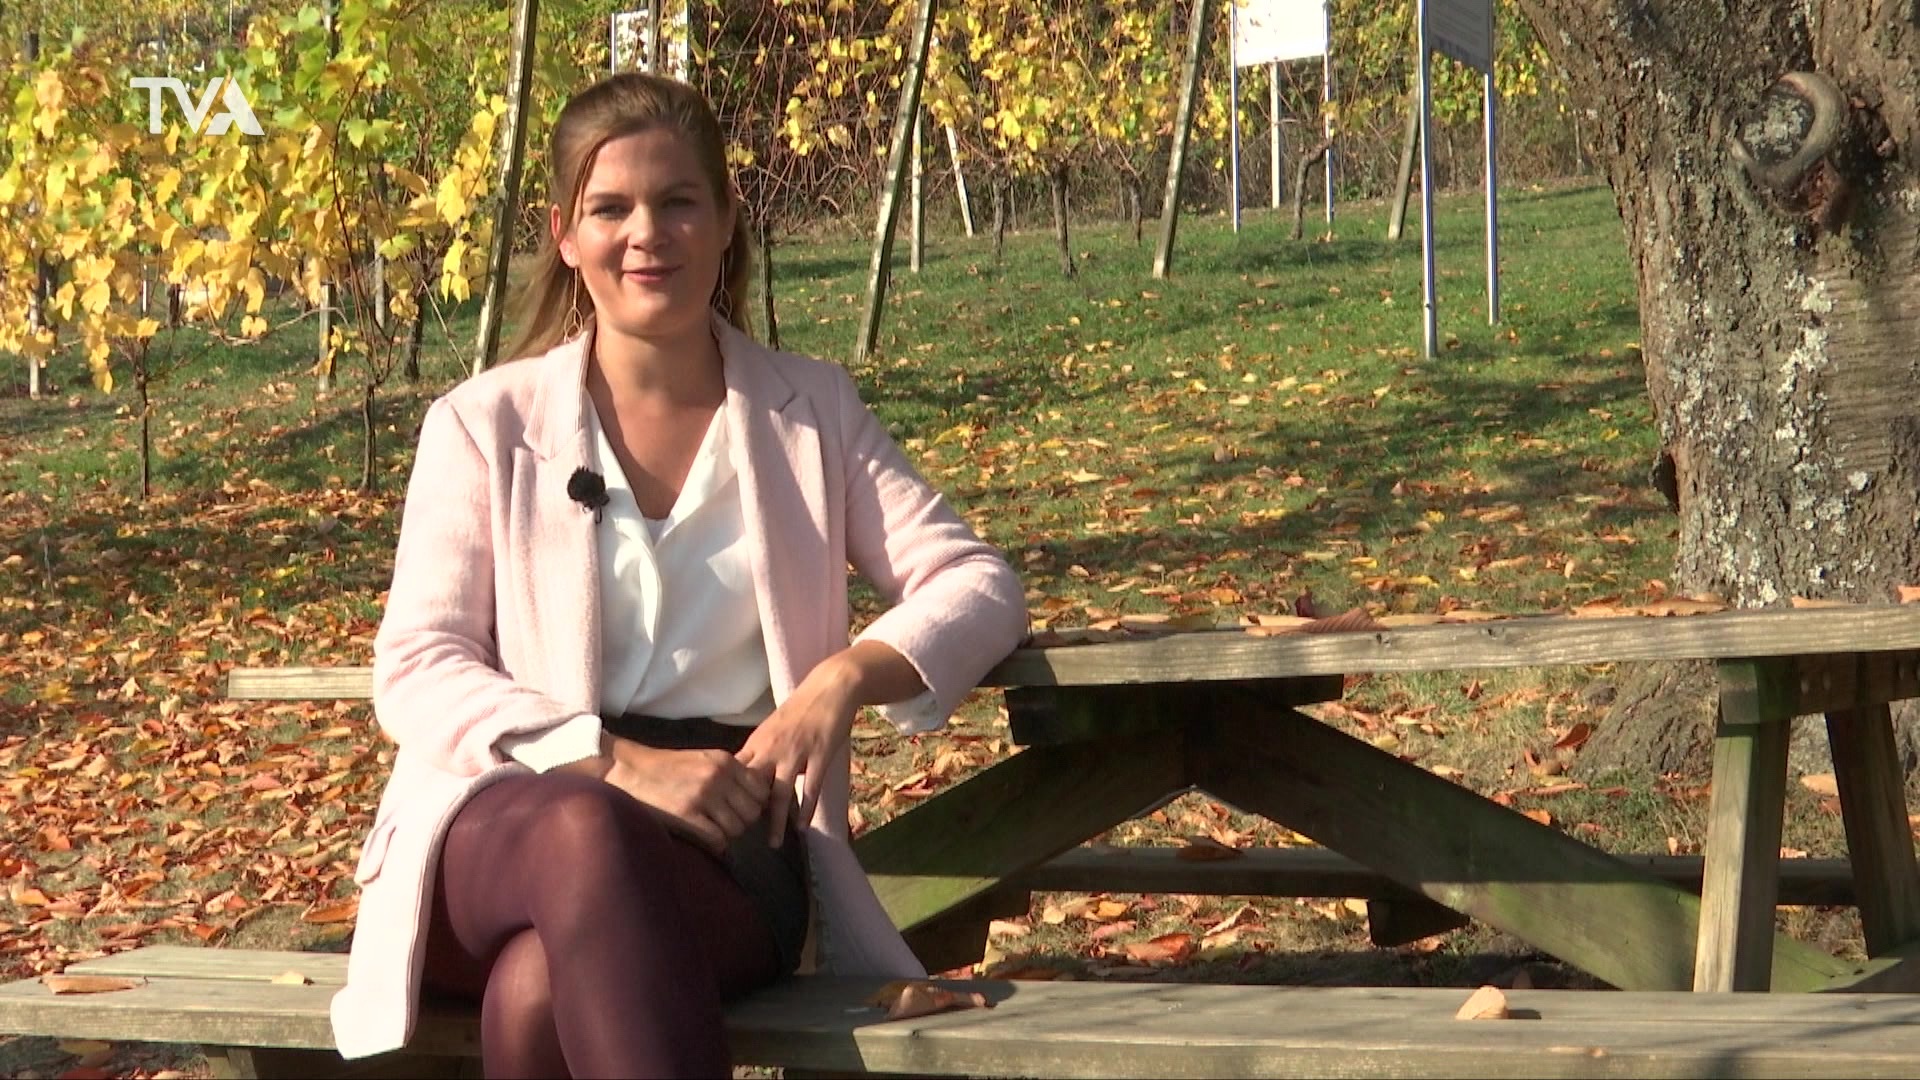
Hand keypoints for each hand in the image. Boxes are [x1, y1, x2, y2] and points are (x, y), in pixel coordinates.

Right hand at [560, 736, 770, 855]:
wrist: (629, 770)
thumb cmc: (667, 768)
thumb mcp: (703, 760)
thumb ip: (730, 774)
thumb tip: (757, 794)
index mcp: (725, 761)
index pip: (761, 790)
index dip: (756, 803)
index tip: (743, 809)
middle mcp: (718, 778)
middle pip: (752, 812)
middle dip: (744, 821)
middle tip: (727, 822)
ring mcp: (703, 797)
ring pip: (737, 828)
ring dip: (728, 834)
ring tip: (713, 830)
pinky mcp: (687, 816)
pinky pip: (717, 839)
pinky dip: (715, 844)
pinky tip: (705, 839)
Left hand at [736, 658, 861, 846]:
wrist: (829, 687)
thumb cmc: (800, 709)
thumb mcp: (771, 728)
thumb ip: (759, 752)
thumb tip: (745, 776)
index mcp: (757, 742)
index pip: (734, 774)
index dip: (726, 796)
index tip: (722, 817)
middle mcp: (772, 749)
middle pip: (752, 787)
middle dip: (746, 813)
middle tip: (743, 837)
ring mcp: (796, 753)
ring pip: (780, 793)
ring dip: (776, 821)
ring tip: (773, 843)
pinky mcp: (819, 755)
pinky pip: (810, 787)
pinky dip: (806, 809)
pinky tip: (802, 826)